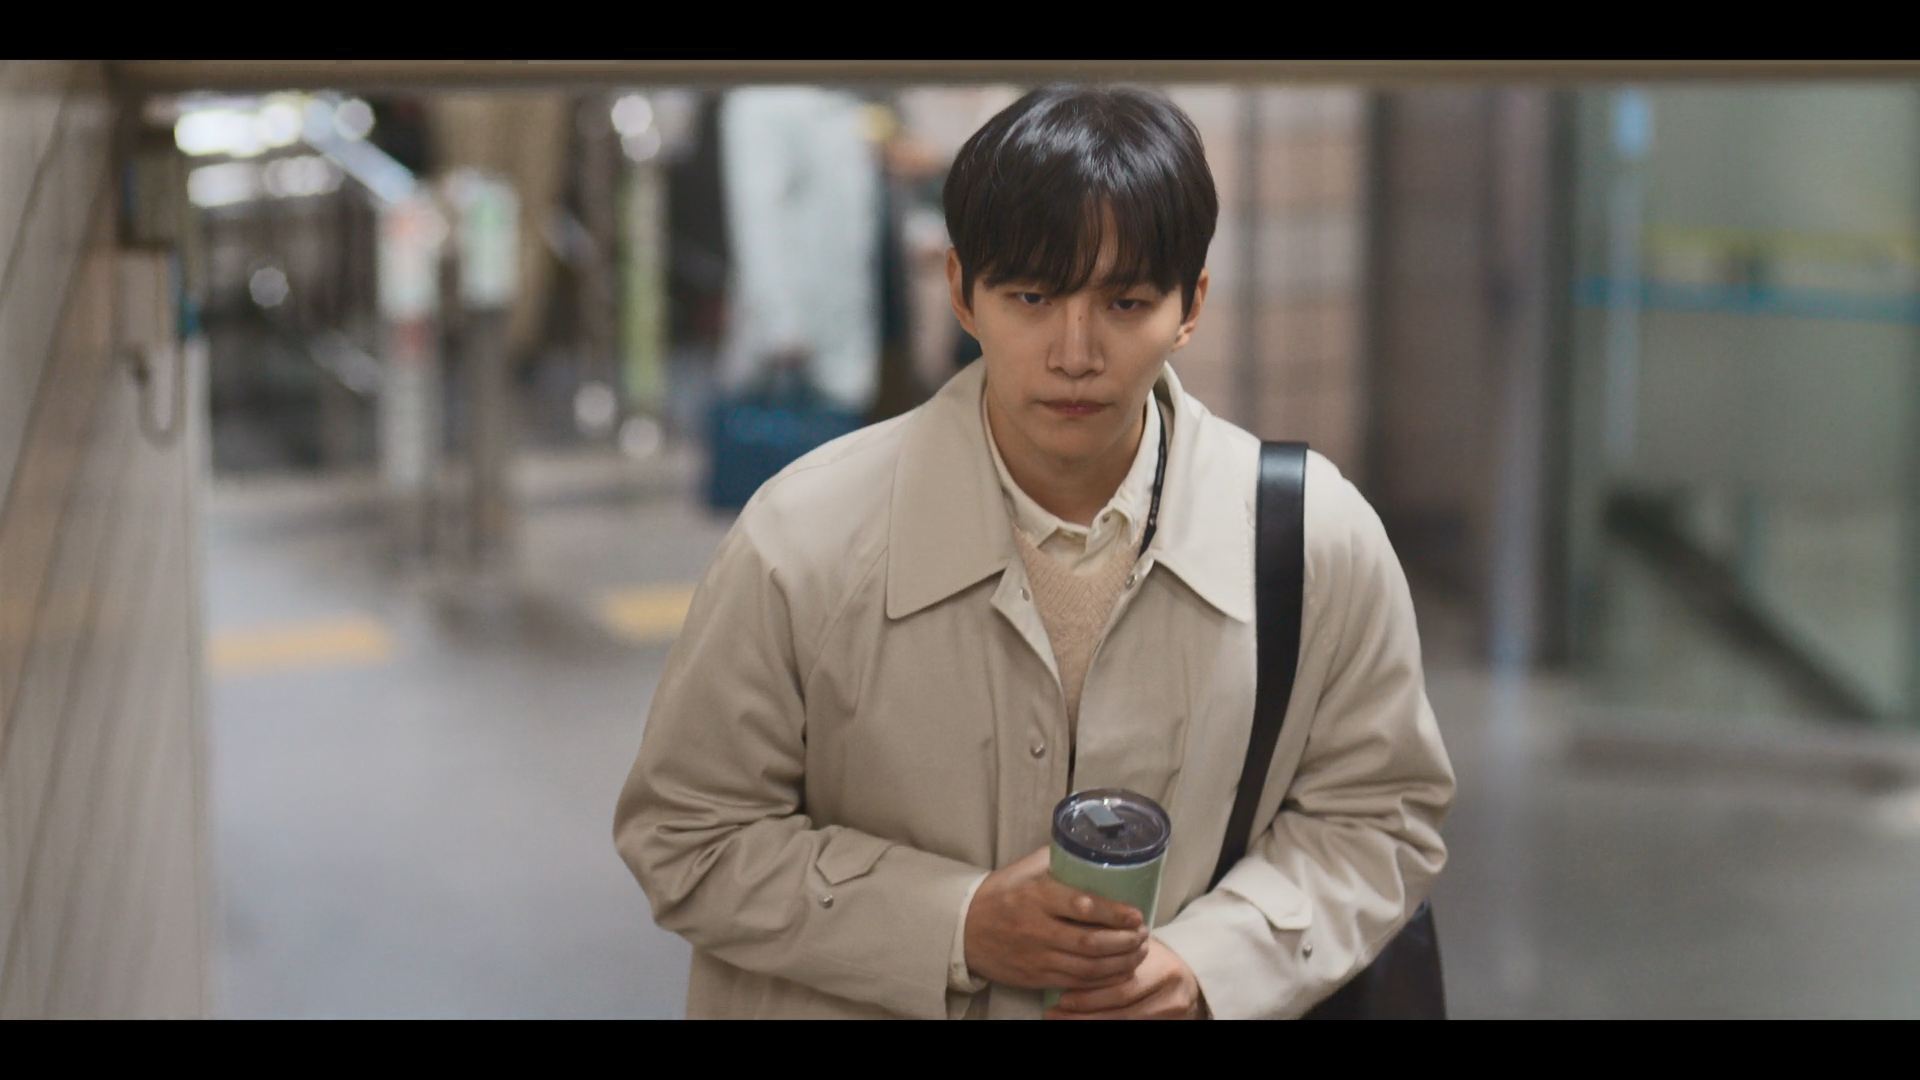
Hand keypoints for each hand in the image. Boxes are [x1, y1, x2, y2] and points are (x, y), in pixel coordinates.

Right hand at [962, 846, 1150, 990]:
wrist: (964, 930)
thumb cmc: (1000, 894)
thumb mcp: (1024, 869)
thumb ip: (1057, 859)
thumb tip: (1093, 846)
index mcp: (1037, 896)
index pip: (1081, 906)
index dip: (1114, 913)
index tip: (1136, 914)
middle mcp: (1037, 929)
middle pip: (1090, 943)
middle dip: (1125, 942)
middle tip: (1143, 934)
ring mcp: (1037, 957)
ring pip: (1087, 968)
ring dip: (1120, 963)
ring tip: (1138, 952)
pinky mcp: (1036, 977)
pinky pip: (1076, 984)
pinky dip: (1102, 980)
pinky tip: (1118, 971)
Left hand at [1044, 937, 1206, 1019]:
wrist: (1188, 978)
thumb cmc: (1154, 959)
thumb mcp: (1140, 947)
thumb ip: (1114, 948)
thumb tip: (1071, 946)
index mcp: (1162, 968)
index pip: (1122, 985)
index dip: (1089, 992)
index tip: (1059, 995)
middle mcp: (1170, 994)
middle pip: (1121, 1007)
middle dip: (1084, 1012)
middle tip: (1053, 1012)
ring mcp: (1171, 1013)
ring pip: (1125, 1021)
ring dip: (1088, 1022)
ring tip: (1059, 1019)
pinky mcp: (1168, 1024)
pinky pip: (1133, 1027)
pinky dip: (1105, 1025)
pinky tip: (1081, 1022)